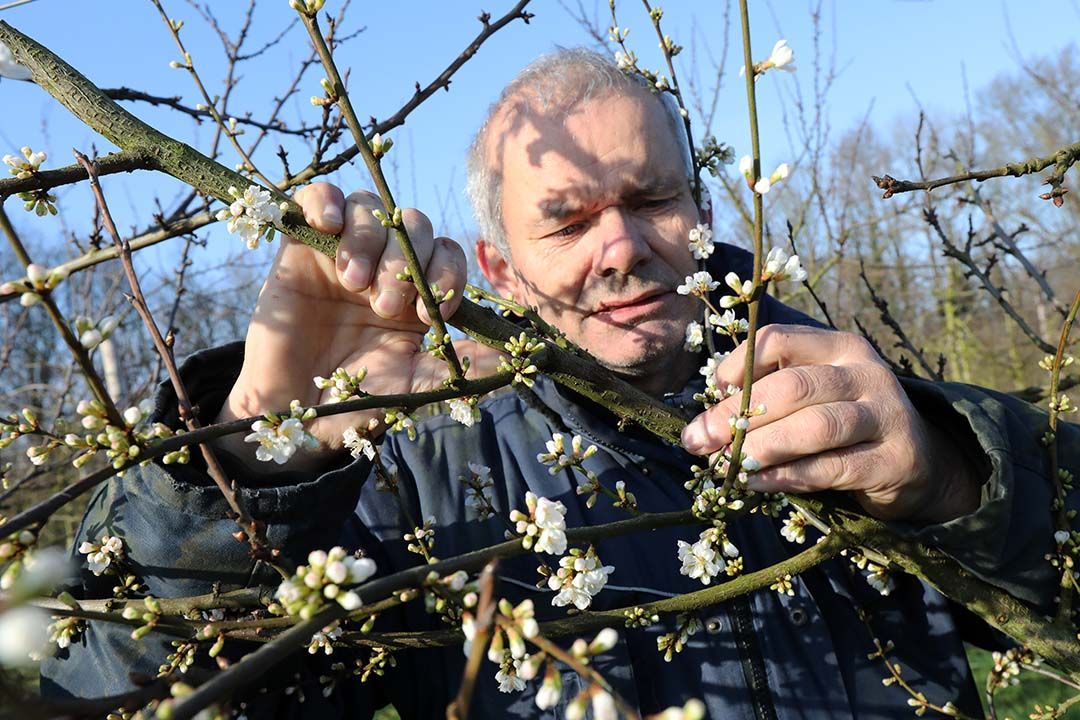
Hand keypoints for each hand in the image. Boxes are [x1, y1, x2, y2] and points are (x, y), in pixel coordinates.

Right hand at [214, 183, 499, 469]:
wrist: (292, 409)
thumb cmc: (356, 398)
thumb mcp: (414, 386)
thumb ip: (461, 369)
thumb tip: (515, 360)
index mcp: (418, 292)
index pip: (446, 255)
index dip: (445, 274)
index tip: (431, 317)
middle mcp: (385, 264)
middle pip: (413, 224)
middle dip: (405, 262)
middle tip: (385, 305)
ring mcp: (343, 250)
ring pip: (371, 208)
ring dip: (370, 240)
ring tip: (354, 283)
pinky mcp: (300, 245)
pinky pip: (317, 198)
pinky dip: (325, 201)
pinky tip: (328, 224)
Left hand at [680, 324, 980, 522]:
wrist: (918, 464)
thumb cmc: (844, 426)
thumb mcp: (812, 398)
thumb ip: (765, 399)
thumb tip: (700, 427)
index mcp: (839, 347)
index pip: (779, 339)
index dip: (739, 364)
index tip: (713, 392)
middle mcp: (865, 374)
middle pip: (793, 386)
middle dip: (739, 415)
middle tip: (702, 440)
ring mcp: (885, 415)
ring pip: (814, 426)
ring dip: (762, 447)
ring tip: (727, 464)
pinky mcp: (892, 460)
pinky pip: (830, 468)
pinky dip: (786, 477)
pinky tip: (756, 483)